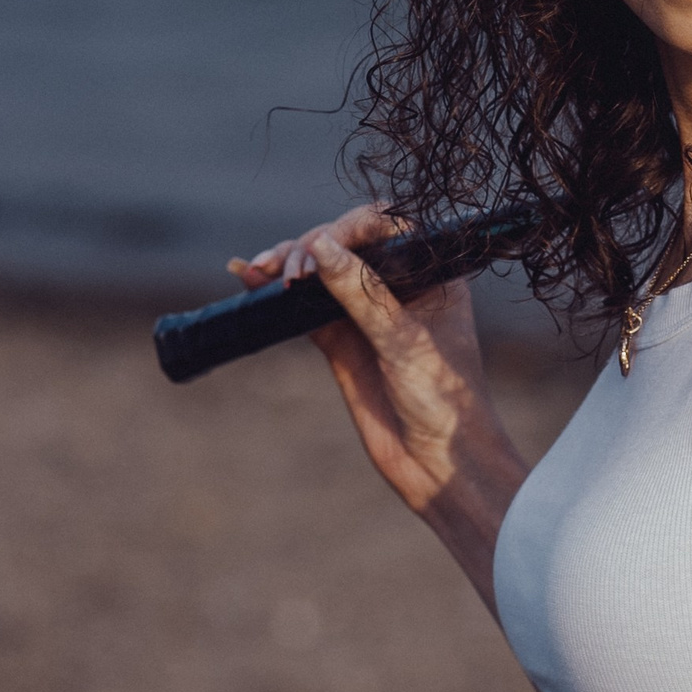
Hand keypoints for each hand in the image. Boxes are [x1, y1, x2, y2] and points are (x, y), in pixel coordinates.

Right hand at [231, 206, 523, 594]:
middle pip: (347, 241)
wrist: (440, 465)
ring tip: (262, 270)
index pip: (389, 226)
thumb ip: (362, 294)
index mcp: (434, 274)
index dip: (352, 226)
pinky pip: (302, 306)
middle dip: (313, 245)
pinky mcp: (340, 341)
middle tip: (291, 272)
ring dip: (288, 263)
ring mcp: (366, 313)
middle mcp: (400, 286)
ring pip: (321, 271)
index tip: (323, 245)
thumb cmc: (444, 401)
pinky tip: (246, 276)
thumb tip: (320, 245)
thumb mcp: (404, 342)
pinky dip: (274, 291)